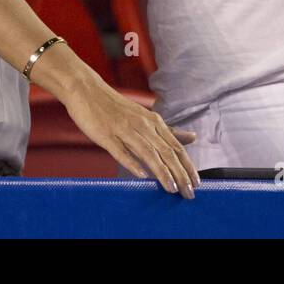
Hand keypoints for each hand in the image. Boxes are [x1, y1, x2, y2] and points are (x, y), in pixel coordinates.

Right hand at [61, 77, 199, 197]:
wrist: (87, 90)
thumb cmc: (117, 107)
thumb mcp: (146, 117)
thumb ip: (169, 130)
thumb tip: (193, 138)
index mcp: (153, 121)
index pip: (176, 147)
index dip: (187, 166)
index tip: (197, 184)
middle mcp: (142, 125)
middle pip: (166, 152)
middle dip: (179, 174)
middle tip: (189, 194)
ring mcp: (124, 130)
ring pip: (147, 153)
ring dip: (161, 171)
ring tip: (172, 189)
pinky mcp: (106, 135)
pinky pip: (121, 151)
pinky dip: (132, 163)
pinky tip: (141, 175)